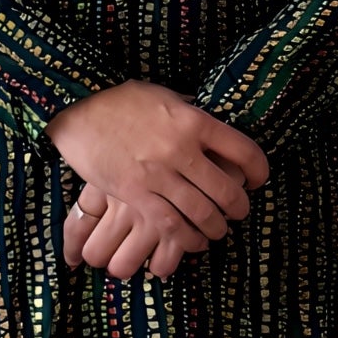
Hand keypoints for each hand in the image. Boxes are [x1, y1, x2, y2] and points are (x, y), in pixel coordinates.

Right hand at [47, 80, 268, 281]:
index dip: (259, 171)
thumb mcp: (164, 96)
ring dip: (217, 227)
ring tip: (219, 229)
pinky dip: (189, 239)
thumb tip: (215, 123)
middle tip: (239, 211)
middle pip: (227, 190)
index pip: (244, 151)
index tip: (258, 180)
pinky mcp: (135, 194)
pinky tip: (194, 241)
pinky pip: (172, 225)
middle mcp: (181, 149)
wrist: (77, 108)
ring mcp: (158, 174)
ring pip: (203, 213)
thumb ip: (191, 113)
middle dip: (240, 207)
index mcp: (194, 121)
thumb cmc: (121, 100)